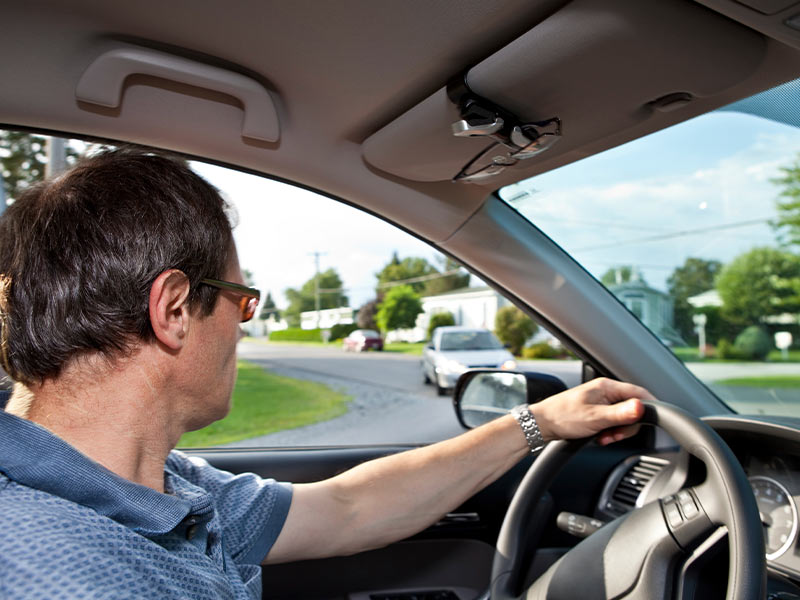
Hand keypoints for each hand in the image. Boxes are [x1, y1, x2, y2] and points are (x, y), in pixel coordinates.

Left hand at [530, 378, 649, 445]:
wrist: (541, 425)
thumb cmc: (562, 416)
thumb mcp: (595, 417)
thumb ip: (620, 414)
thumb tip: (641, 407)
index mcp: (607, 387)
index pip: (639, 393)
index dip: (649, 408)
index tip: (652, 422)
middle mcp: (606, 392)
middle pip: (633, 409)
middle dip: (627, 426)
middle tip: (614, 435)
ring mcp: (601, 403)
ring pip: (623, 419)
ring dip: (617, 432)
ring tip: (604, 437)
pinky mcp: (597, 413)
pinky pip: (612, 423)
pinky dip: (609, 433)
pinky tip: (599, 437)